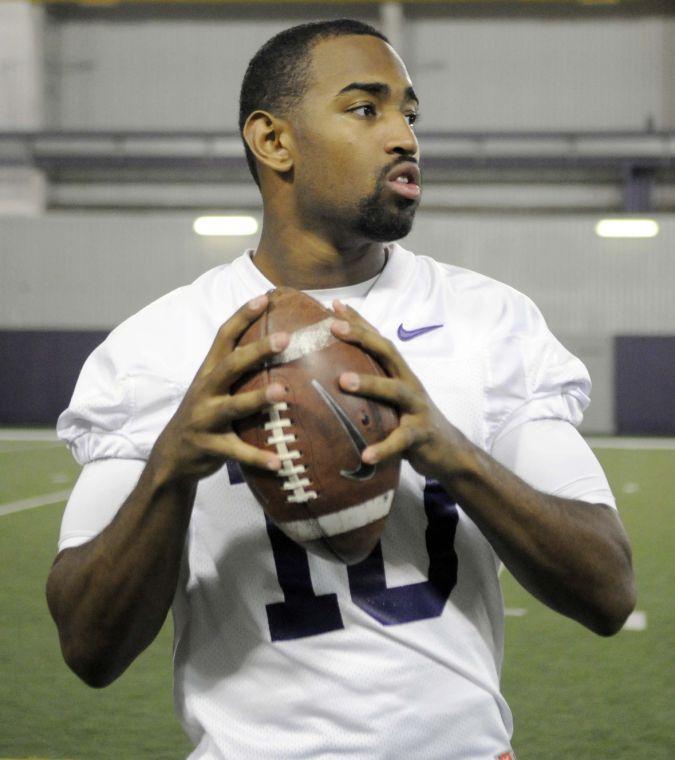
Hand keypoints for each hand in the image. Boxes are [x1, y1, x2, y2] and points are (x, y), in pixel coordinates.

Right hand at [150, 295, 288, 483]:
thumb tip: (278, 342)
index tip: (265, 298)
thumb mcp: (216, 388)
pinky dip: (258, 457)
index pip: (224, 337)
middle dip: (257, 351)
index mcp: (209, 372)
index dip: (242, 316)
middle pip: (230, 366)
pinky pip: (236, 452)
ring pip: (232, 406)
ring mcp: (205, 419)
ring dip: (257, 399)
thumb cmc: (205, 414)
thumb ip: (239, 369)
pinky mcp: (209, 447)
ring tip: (282, 392)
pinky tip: (280, 461)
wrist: (172, 455)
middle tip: (285, 339)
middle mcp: (205, 391)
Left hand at [330, 301, 472, 480]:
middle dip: (362, 337)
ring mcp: (418, 408)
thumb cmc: (411, 422)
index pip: (378, 341)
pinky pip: (401, 440)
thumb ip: (370, 387)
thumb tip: (329, 379)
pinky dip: (383, 447)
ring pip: (395, 390)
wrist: (448, 452)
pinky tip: (365, 455)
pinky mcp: (422, 435)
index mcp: (399, 373)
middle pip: (388, 353)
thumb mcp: (391, 400)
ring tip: (343, 381)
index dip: (359, 321)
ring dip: (369, 383)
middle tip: (335, 327)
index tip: (334, 305)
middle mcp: (409, 384)